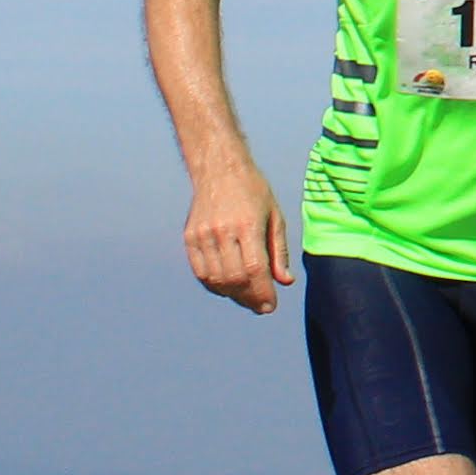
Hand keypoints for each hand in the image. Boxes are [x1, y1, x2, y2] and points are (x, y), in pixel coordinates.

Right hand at [184, 162, 297, 313]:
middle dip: (250, 298)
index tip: (271, 306)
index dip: (263, 292)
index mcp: (247, 224)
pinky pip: (201, 272)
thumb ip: (279, 251)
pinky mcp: (190, 237)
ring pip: (216, 279)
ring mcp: (203, 235)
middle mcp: (222, 231)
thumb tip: (285, 282)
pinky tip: (228, 287)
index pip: (254, 269)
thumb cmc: (253, 191)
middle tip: (261, 306)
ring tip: (247, 297)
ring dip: (233, 295)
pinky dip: (214, 285)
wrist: (219, 169)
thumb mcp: (275, 216)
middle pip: (234, 278)